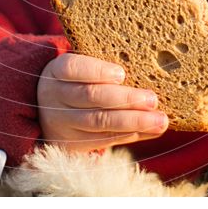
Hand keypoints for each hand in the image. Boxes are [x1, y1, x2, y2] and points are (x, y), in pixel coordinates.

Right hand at [37, 52, 168, 152]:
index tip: (122, 74)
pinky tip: (150, 130)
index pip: (74, 68)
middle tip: (152, 99)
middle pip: (91, 97)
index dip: (98, 71)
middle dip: (125, 99)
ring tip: (160, 120)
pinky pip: (104, 140)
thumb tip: (148, 64)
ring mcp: (61, 123)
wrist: (47, 106)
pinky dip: (130, 135)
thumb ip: (103, 64)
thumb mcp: (80, 64)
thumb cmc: (77, 77)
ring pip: (99, 122)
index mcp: (57, 71)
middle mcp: (55, 96)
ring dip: (133, 121)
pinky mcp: (72, 144)